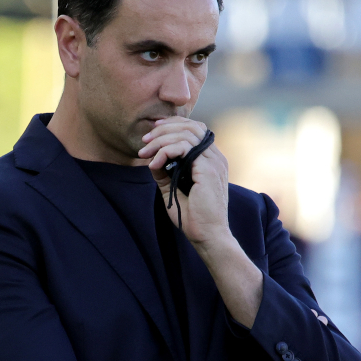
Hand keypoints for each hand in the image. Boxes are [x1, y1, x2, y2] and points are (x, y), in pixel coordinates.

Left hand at [137, 117, 229, 244]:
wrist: (207, 235)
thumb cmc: (193, 216)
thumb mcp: (172, 189)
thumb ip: (164, 172)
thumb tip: (151, 158)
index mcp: (211, 160)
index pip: (195, 129)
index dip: (173, 125)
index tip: (152, 133)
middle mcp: (215, 157)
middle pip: (190, 126)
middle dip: (163, 129)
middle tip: (144, 141)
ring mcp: (214, 162)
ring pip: (186, 134)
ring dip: (160, 140)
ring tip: (144, 153)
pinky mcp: (208, 169)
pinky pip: (184, 147)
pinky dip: (165, 151)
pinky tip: (154, 164)